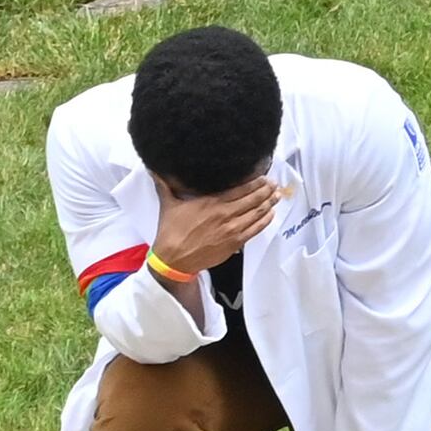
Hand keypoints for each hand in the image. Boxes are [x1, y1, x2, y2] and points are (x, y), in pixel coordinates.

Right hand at [151, 173, 282, 272]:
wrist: (173, 260)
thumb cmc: (171, 233)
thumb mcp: (168, 205)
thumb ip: (165, 186)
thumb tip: (154, 170)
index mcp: (212, 202)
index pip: (242, 188)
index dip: (257, 182)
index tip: (264, 177)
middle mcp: (225, 213)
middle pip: (254, 198)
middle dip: (267, 190)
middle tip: (274, 184)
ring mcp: (232, 228)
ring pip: (258, 212)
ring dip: (270, 203)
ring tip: (277, 196)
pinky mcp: (235, 242)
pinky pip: (256, 229)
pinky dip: (266, 220)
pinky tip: (271, 214)